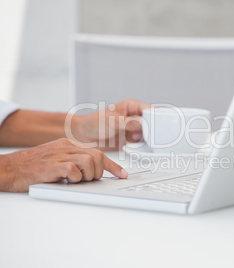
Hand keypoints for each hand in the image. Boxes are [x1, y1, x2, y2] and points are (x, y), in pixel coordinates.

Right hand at [0, 138, 127, 191]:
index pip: (98, 152)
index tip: (123, 174)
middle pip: (97, 156)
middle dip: (99, 172)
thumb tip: (92, 172)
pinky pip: (74, 169)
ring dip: (88, 175)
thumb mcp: (56, 160)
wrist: (8, 169)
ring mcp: (59, 154)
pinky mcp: (52, 165)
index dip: (113, 165)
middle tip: (88, 180)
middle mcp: (66, 147)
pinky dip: (75, 178)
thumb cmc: (31, 167)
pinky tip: (67, 180)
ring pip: (89, 161)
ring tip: (77, 180)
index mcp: (68, 144)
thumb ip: (73, 162)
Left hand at [69, 99, 149, 150]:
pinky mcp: (131, 141)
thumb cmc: (93, 123)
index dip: (156, 118)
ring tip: (143, 143)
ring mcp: (133, 129)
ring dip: (147, 141)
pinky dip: (142, 148)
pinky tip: (137, 148)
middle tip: (151, 138)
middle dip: (153, 131)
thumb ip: (129, 123)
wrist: (82, 137)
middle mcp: (135, 118)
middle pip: (152, 124)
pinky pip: (142, 144)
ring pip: (148, 135)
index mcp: (132, 106)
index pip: (150, 110)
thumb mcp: (113, 121)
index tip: (157, 127)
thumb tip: (143, 126)